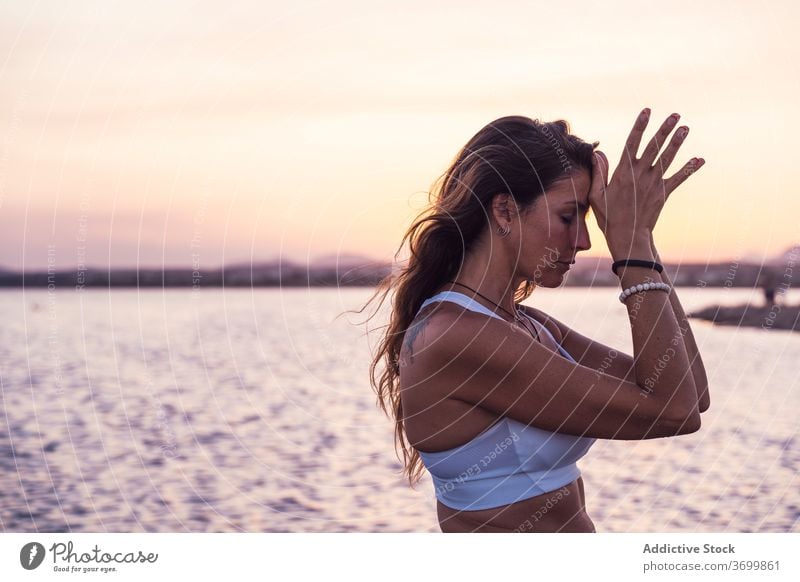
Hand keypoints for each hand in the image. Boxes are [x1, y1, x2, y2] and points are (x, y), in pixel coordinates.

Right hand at [588, 109, 704, 249]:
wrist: (628, 237)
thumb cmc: (609, 217)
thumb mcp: (596, 195)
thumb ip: (598, 173)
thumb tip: (598, 153)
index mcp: (624, 173)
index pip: (633, 144)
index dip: (640, 126)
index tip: (646, 112)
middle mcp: (641, 175)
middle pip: (655, 147)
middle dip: (664, 129)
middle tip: (675, 115)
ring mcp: (654, 183)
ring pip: (668, 158)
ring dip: (677, 142)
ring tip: (685, 128)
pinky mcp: (663, 193)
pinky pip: (679, 178)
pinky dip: (690, 168)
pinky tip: (700, 159)